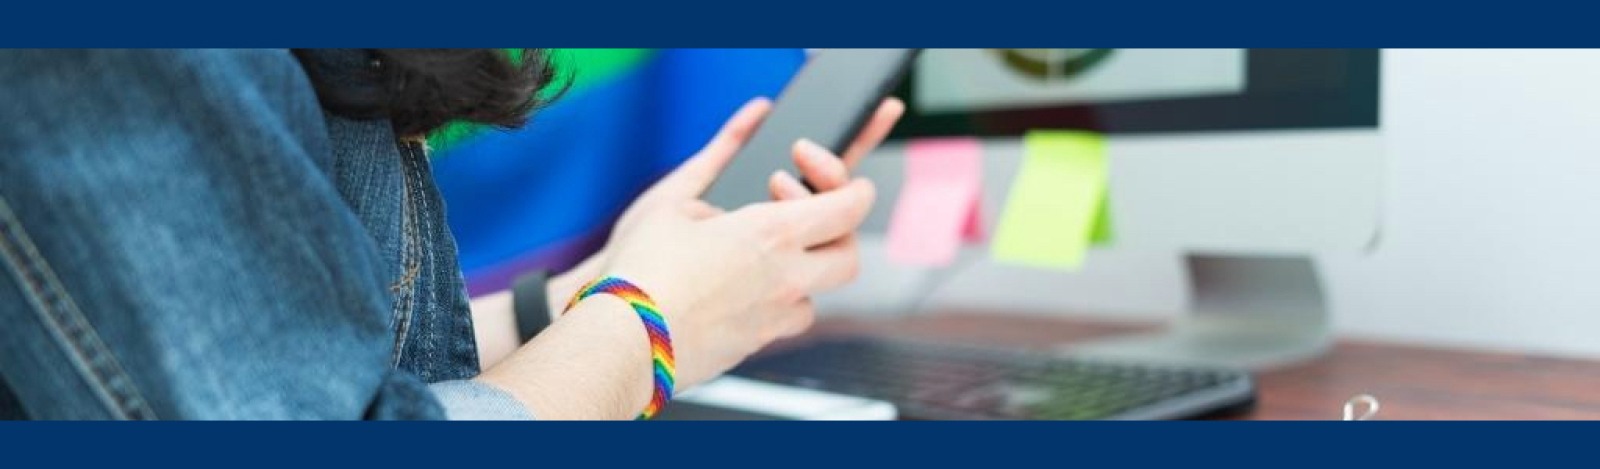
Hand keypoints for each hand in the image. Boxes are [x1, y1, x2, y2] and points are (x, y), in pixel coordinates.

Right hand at [548, 97, 904, 319]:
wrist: (620, 342)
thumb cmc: (641, 270)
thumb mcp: (675, 195)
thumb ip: (724, 148)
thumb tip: (757, 114)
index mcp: (773, 235)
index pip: (850, 208)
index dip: (852, 187)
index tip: (829, 173)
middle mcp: (786, 280)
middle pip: (848, 257)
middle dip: (836, 232)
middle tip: (799, 213)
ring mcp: (772, 320)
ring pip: (815, 296)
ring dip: (800, 272)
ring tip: (759, 255)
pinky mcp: (751, 348)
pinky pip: (780, 324)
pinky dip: (770, 304)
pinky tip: (734, 289)